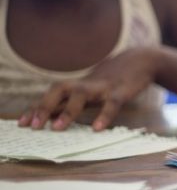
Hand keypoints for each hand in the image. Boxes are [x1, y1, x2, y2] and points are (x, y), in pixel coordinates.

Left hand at [18, 47, 159, 130]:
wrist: (141, 60)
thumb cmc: (113, 79)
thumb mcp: (91, 89)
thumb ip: (72, 102)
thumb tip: (50, 119)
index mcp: (78, 86)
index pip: (51, 96)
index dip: (35, 108)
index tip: (21, 124)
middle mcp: (86, 84)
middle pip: (59, 89)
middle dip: (44, 106)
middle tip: (34, 126)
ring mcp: (103, 87)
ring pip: (81, 95)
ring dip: (68, 111)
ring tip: (57, 128)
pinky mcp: (122, 91)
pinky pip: (112, 103)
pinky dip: (104, 115)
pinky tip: (97, 129)